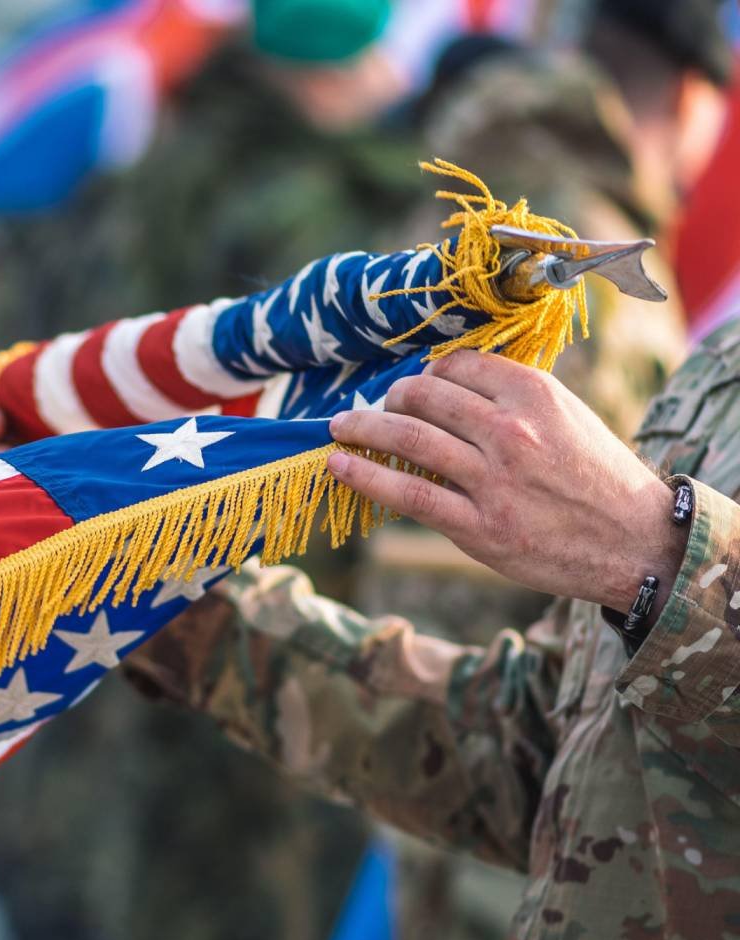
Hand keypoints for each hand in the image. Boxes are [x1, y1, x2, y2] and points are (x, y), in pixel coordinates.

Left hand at [326, 350, 686, 615]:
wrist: (632, 541)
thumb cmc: (592, 474)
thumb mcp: (565, 416)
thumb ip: (510, 397)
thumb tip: (444, 381)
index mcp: (535, 395)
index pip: (458, 365)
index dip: (427, 372)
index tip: (415, 384)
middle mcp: (512, 432)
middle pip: (425, 398)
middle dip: (390, 398)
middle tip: (373, 407)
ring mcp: (493, 481)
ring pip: (409, 440)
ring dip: (364, 429)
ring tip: (341, 426)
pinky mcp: (479, 527)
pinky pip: (408, 495)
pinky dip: (365, 477)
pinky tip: (339, 466)